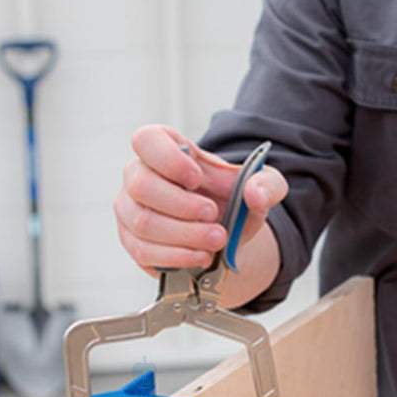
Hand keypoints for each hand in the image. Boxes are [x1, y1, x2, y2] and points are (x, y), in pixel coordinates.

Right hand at [114, 125, 287, 275]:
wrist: (223, 236)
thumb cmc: (231, 202)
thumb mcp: (259, 187)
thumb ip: (267, 183)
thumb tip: (254, 193)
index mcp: (164, 148)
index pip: (147, 140)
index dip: (169, 160)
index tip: (197, 179)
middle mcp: (139, 175)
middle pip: (141, 185)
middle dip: (181, 205)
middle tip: (213, 215)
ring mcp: (130, 210)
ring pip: (143, 222)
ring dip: (184, 234)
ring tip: (215, 240)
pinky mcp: (132, 242)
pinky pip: (144, 251)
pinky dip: (177, 256)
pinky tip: (201, 256)